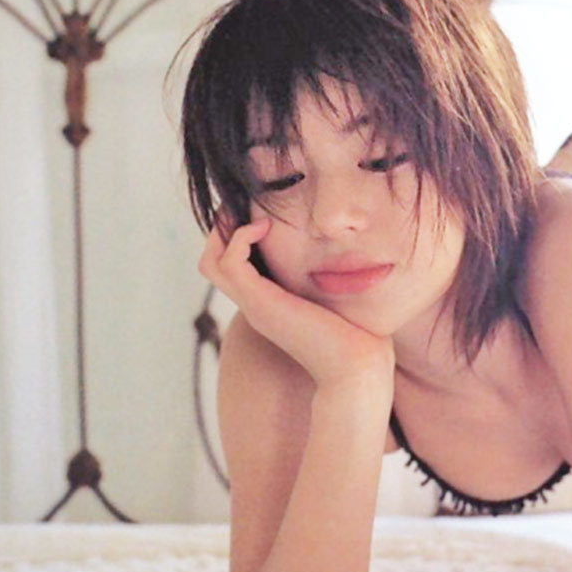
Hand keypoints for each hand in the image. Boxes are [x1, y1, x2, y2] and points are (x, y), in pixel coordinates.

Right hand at [198, 207, 394, 387]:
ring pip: (211, 261)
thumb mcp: (343, 301)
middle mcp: (256, 306)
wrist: (357, 367)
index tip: (264, 214)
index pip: (235, 268)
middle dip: (226, 229)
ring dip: (228, 230)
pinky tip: (267, 227)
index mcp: (271, 306)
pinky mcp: (259, 302)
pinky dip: (241, 237)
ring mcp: (254, 305)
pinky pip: (228, 261)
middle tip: (248, 204)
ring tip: (258, 215)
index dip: (242, 238)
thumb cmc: (359, 338)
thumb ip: (339, 282)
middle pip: (213, 262)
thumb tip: (355, 261)